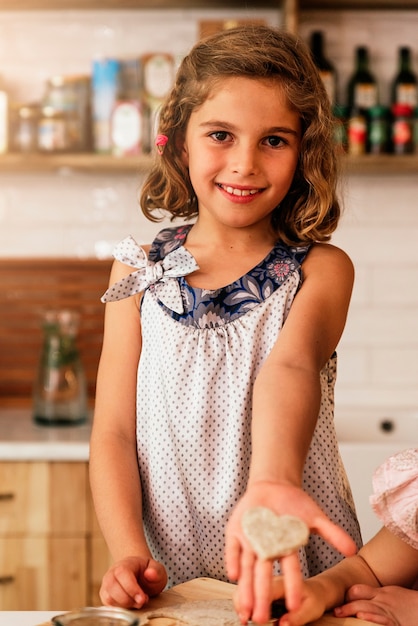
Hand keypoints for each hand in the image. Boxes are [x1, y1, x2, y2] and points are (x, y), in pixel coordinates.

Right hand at [99, 555, 167, 608]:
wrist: (139, 574)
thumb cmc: (147, 572)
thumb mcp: (157, 569)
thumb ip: (156, 571)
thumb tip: (150, 574)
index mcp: (125, 563)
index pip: (122, 573)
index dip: (131, 588)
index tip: (142, 598)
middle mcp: (112, 573)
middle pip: (112, 586)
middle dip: (128, 599)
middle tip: (141, 602)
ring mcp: (107, 585)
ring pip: (109, 598)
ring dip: (124, 605)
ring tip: (137, 603)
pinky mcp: (105, 596)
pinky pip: (108, 606)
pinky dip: (120, 609)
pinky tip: (130, 605)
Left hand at [225, 482, 356, 623]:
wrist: (274, 485)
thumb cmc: (294, 503)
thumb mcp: (315, 517)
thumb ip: (333, 534)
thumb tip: (353, 550)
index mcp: (286, 549)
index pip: (290, 571)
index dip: (292, 587)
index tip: (295, 607)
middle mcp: (266, 549)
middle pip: (264, 576)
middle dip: (262, 597)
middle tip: (261, 619)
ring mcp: (249, 540)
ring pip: (247, 568)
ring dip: (245, 587)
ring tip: (245, 608)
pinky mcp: (236, 531)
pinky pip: (232, 547)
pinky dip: (232, 559)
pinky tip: (233, 574)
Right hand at [233, 575, 327, 625]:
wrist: (316, 591)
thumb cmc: (314, 599)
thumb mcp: (311, 609)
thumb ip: (297, 618)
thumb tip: (283, 625)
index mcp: (282, 582)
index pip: (266, 588)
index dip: (257, 602)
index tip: (254, 617)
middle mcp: (270, 578)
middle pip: (250, 582)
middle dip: (242, 599)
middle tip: (243, 618)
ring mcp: (264, 582)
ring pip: (245, 584)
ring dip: (240, 600)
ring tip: (242, 617)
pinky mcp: (261, 588)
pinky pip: (247, 591)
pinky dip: (242, 601)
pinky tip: (243, 614)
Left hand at [334, 584, 417, 625]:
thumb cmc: (410, 603)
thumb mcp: (392, 594)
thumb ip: (377, 596)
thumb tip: (362, 601)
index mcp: (381, 593)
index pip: (359, 590)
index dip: (348, 596)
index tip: (341, 602)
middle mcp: (383, 602)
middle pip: (360, 601)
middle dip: (347, 607)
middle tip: (336, 612)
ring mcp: (389, 613)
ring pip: (368, 610)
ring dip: (354, 612)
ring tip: (342, 614)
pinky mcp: (395, 624)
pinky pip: (383, 621)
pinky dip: (373, 620)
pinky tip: (364, 619)